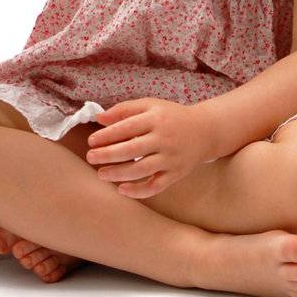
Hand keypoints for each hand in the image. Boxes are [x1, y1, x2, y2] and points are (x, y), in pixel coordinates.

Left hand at [84, 98, 215, 198]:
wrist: (205, 131)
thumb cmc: (171, 116)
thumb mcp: (150, 105)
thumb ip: (124, 110)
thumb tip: (99, 118)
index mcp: (156, 118)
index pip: (127, 127)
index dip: (107, 135)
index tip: (91, 141)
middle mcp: (165, 138)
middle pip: (132, 149)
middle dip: (108, 155)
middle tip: (90, 158)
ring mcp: (172, 158)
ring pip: (142, 170)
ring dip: (119, 174)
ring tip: (101, 174)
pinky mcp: (177, 174)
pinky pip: (156, 186)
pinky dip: (139, 191)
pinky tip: (122, 190)